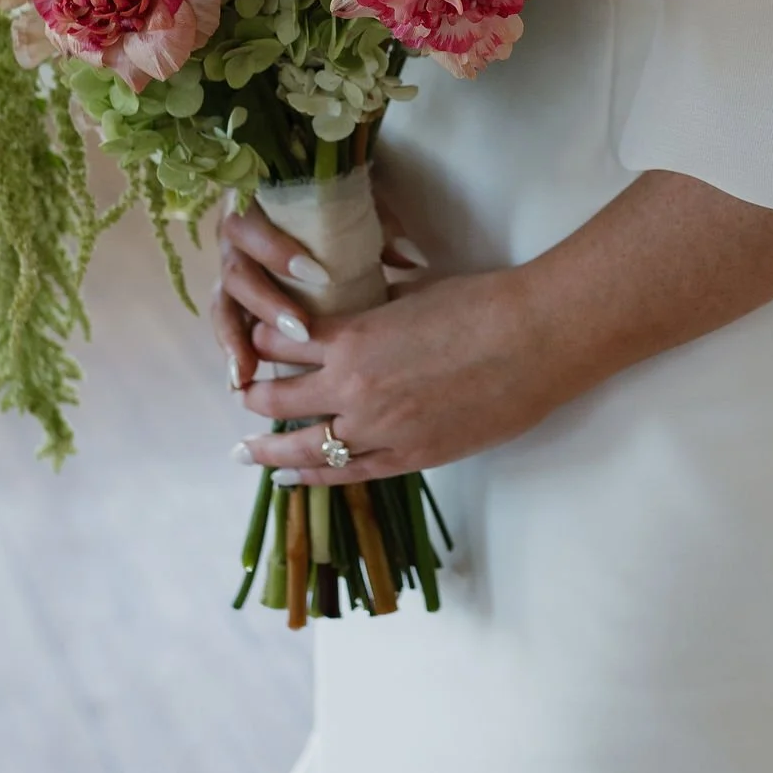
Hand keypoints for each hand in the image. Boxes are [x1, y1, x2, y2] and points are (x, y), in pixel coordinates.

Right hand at [211, 194, 429, 392]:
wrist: (300, 189)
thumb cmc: (330, 201)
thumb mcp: (354, 203)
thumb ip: (380, 228)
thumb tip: (413, 261)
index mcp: (256, 205)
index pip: (256, 227)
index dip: (279, 251)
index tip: (317, 274)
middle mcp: (234, 240)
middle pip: (237, 272)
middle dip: (266, 304)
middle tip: (301, 330)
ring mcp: (228, 270)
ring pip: (222, 305)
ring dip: (235, 340)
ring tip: (248, 375)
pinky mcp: (232, 298)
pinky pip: (225, 326)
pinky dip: (231, 353)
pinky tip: (238, 382)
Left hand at [233, 267, 545, 484]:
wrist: (532, 340)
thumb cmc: (478, 304)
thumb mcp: (411, 293)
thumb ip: (374, 307)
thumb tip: (359, 308)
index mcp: (351, 336)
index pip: (282, 341)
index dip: (263, 341)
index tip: (254, 341)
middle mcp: (352, 387)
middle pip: (280, 398)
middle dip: (254, 396)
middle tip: (240, 395)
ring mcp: (379, 429)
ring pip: (304, 447)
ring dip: (269, 449)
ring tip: (245, 452)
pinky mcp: (409, 457)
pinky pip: (347, 475)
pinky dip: (313, 477)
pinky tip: (291, 479)